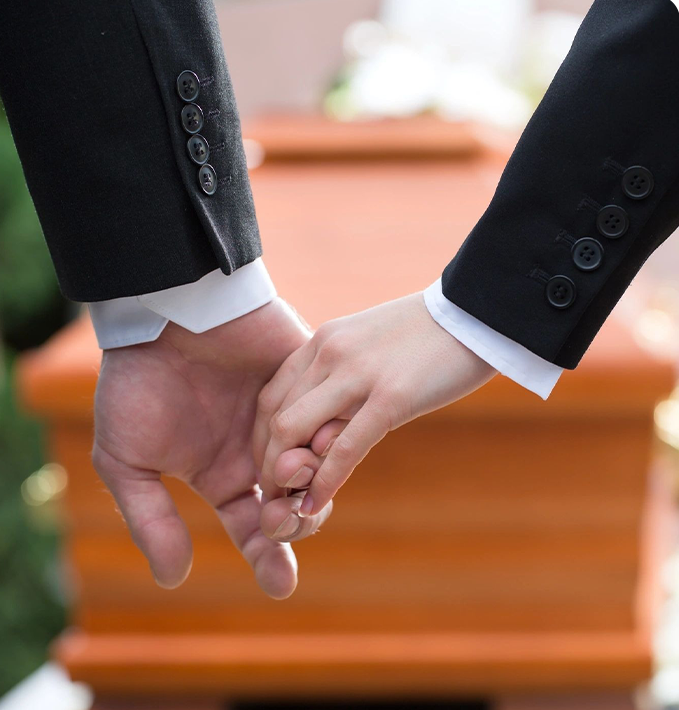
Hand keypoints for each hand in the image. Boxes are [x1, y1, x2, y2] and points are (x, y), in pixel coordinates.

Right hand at [92, 298, 332, 599]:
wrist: (161, 313)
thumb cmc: (137, 384)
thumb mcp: (127, 459)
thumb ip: (150, 518)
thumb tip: (175, 580)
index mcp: (223, 475)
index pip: (256, 527)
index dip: (269, 557)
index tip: (282, 584)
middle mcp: (260, 451)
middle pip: (296, 504)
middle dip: (296, 522)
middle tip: (282, 516)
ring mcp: (287, 416)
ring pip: (320, 466)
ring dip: (312, 480)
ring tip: (293, 472)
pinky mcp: (306, 379)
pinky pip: (330, 416)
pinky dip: (328, 434)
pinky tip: (321, 443)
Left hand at [255, 293, 496, 516]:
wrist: (473, 311)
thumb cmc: (425, 336)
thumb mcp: (368, 346)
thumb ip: (342, 378)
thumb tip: (328, 422)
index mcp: (322, 341)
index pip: (270, 396)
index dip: (262, 439)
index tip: (271, 467)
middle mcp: (329, 354)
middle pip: (273, 417)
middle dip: (266, 463)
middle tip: (274, 495)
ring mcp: (358, 374)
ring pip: (294, 431)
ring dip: (284, 476)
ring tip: (288, 505)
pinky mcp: (391, 397)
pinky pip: (344, 448)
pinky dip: (324, 483)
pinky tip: (316, 506)